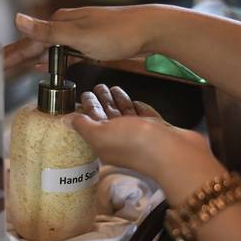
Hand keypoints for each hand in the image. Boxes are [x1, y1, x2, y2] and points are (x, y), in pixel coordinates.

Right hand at [4, 5, 171, 67]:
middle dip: (18, 56)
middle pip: (36, 44)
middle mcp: (68, 25)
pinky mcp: (90, 43)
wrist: (148, 30)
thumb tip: (18, 19)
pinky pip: (63, 53)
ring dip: (32, 59)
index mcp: (61, 22)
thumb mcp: (79, 35)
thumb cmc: (117, 33)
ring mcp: (79, 34)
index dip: (12, 54)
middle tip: (0, 68)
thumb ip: (48, 32)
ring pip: (49, 49)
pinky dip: (51, 60)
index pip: (29, 41)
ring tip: (16, 67)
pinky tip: (46, 65)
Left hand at [72, 85, 225, 205]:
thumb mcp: (101, 135)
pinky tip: (134, 101)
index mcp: (105, 142)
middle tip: (96, 87)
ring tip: (110, 88)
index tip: (83, 94)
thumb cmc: (137, 144)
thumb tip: (65, 120)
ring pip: (125, 113)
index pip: (91, 121)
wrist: (174, 153)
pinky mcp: (157, 128)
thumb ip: (83, 126)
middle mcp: (121, 138)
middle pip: (107, 116)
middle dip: (101, 101)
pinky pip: (144, 114)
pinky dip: (137, 107)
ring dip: (117, 101)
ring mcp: (141, 133)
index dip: (86, 108)